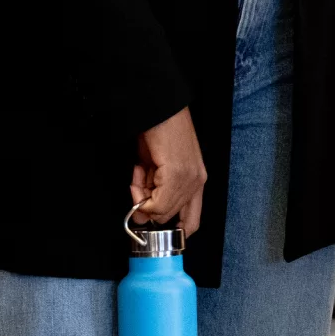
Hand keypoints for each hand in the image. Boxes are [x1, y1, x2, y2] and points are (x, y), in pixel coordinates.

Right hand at [130, 107, 207, 236]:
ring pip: (160, 211)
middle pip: (168, 217)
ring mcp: (188, 179)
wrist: (159, 106)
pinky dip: (139, 191)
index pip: (191, 222)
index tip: (151, 222)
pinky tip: (138, 170)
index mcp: (197, 181)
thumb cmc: (160, 130)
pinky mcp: (176, 174)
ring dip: (141, 196)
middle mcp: (197, 182)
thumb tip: (142, 217)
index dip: (172, 229)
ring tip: (139, 171)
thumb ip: (155, 191)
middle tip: (137, 183)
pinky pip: (155, 202)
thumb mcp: (159, 166)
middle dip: (148, 205)